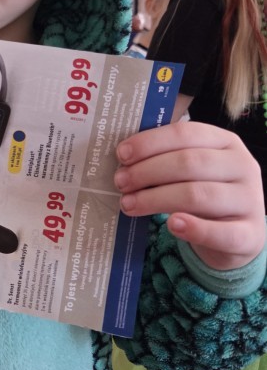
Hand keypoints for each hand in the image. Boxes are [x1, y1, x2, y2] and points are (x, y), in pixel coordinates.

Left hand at [115, 121, 264, 270]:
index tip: (121, 155)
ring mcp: (250, 200)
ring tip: (128, 204)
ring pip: (198, 195)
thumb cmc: (204, 195)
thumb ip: (167, 159)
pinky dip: (194, 229)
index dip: (150, 143)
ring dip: (155, 199)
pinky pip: (221, 233)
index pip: (186, 133)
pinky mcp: (250, 234)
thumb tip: (123, 159)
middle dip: (147, 171)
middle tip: (120, 182)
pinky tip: (171, 225)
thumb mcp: (192, 171)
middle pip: (189, 163)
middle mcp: (242, 166)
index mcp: (226, 141)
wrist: (236, 236)